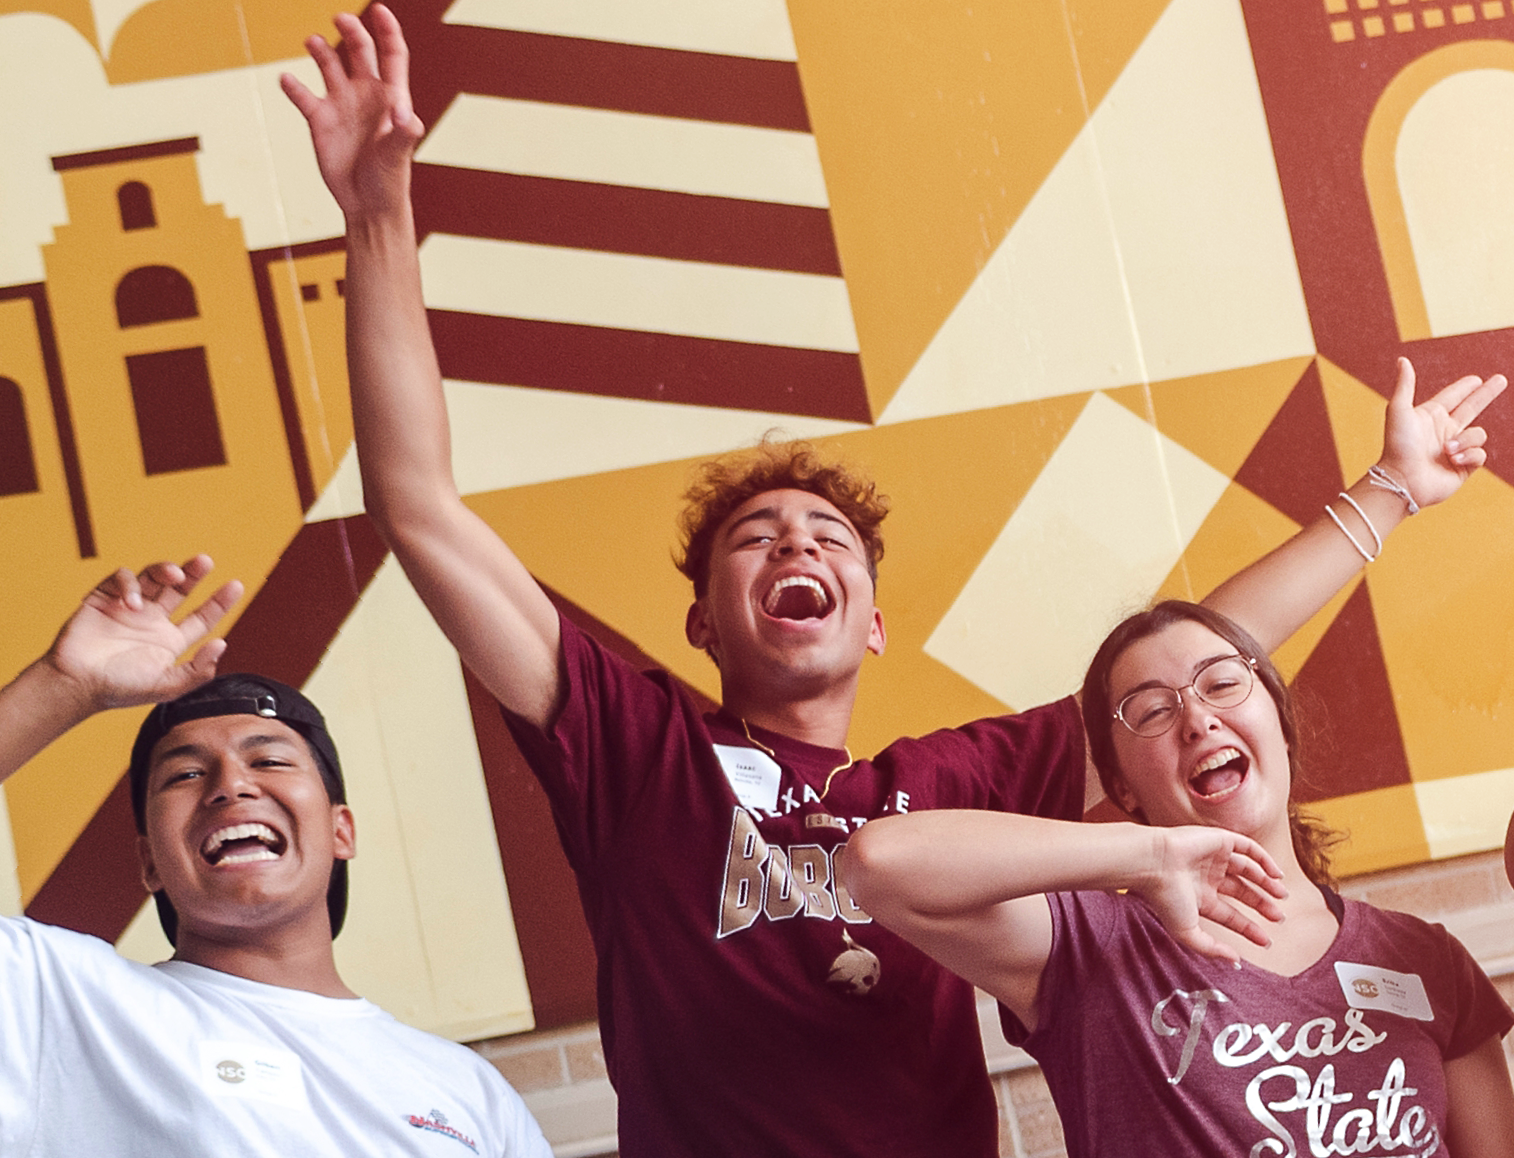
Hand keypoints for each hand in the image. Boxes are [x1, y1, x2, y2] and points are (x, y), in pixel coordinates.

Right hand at [46, 556, 243, 711]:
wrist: (76, 685)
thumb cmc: (119, 689)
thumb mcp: (167, 686)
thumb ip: (197, 671)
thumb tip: (222, 644)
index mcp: (170, 641)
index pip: (202, 617)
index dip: (219, 602)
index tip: (236, 585)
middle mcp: (153, 621)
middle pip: (179, 589)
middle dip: (194, 573)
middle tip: (205, 561)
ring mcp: (130, 608)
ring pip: (153, 577)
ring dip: (166, 570)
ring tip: (174, 576)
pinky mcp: (105, 599)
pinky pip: (122, 579)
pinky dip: (129, 584)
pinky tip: (132, 602)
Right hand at [280, 4, 424, 219]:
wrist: (368, 206)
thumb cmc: (390, 181)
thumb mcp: (398, 156)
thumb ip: (403, 133)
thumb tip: (404, 114)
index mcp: (391, 97)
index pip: (392, 54)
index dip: (387, 30)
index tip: (378, 9)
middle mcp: (365, 94)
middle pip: (359, 50)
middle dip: (352, 31)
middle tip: (341, 17)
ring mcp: (341, 104)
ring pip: (328, 65)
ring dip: (320, 50)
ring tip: (313, 42)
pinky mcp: (319, 120)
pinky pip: (303, 96)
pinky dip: (293, 86)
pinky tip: (287, 80)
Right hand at [1128, 827, 1286, 962]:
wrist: (1153, 863)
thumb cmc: (1165, 897)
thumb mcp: (1188, 932)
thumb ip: (1212, 949)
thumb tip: (1236, 962)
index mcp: (1198, 898)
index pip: (1229, 915)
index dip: (1248, 929)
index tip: (1266, 942)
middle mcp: (1207, 877)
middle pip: (1241, 892)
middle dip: (1261, 905)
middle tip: (1279, 918)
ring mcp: (1214, 858)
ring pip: (1247, 869)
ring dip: (1266, 882)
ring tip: (1283, 895)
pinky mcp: (1220, 840)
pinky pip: (1248, 848)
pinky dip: (1264, 859)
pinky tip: (1276, 874)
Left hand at [1377, 357, 1505, 509]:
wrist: (1402, 480)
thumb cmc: (1397, 446)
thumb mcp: (1399, 410)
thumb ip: (1405, 385)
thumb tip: (1402, 360)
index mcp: (1431, 416)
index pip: (1452, 397)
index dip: (1464, 388)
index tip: (1476, 379)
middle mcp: (1444, 431)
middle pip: (1472, 407)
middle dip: (1486, 394)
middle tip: (1501, 379)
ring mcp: (1455, 449)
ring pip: (1478, 434)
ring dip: (1466, 440)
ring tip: (1446, 451)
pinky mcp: (1463, 467)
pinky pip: (1480, 454)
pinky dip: (1469, 455)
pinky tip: (1454, 461)